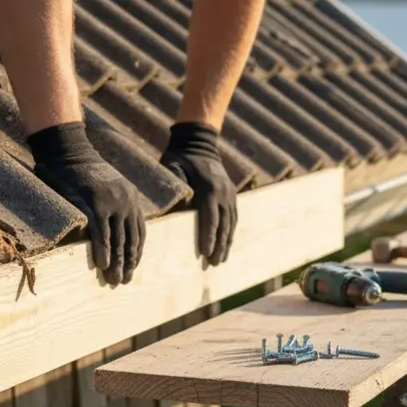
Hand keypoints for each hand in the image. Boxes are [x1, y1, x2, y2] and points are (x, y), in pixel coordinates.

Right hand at [30, 126, 145, 284]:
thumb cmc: (83, 172)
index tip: (133, 269)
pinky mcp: (94, 204)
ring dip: (117, 263)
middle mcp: (126, 201)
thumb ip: (113, 207)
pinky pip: (101, 233)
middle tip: (124, 282)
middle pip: (131, 240)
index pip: (140, 232)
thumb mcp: (107, 187)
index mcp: (132, 198)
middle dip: (128, 263)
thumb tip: (113, 232)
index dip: (137, 253)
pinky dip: (104, 251)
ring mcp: (111, 202)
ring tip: (114, 281)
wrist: (68, 151)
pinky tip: (103, 265)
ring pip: (118, 240)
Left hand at [161, 122, 236, 264]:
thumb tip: (178, 204)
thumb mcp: (172, 167)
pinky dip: (231, 231)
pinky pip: (234, 216)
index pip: (210, 218)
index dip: (208, 237)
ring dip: (227, 242)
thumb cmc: (180, 157)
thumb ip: (176, 185)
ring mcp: (230, 193)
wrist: (199, 142)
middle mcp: (223, 193)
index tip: (205, 253)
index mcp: (208, 189)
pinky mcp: (232, 193)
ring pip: (231, 222)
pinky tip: (228, 243)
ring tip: (221, 260)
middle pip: (223, 224)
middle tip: (214, 263)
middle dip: (219, 245)